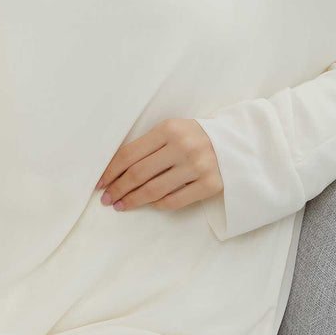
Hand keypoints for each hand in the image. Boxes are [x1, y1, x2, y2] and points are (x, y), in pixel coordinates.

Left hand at [94, 118, 222, 211]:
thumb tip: (115, 170)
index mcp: (168, 129)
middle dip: (117, 189)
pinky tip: (149, 205)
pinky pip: (175, 200)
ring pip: (154, 190)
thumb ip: (148, 146)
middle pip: (138, 174)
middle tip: (106, 199)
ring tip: (120, 205)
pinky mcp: (210, 184)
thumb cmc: (194, 137)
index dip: (111, 171)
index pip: (129, 154)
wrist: (236, 142)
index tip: (99, 183)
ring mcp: (197, 166)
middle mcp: (182, 146)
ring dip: (133, 200)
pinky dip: (158, 204)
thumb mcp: (172, 131)